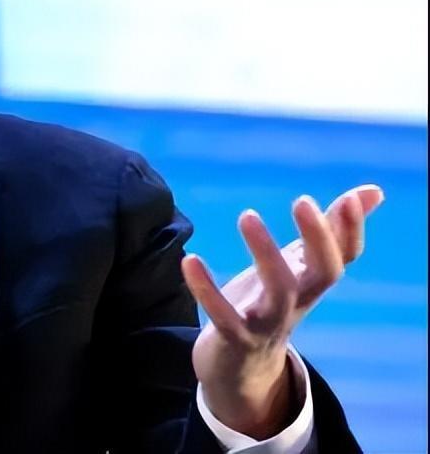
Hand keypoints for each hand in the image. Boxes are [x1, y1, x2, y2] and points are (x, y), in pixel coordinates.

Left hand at [181, 184, 382, 438]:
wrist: (240, 369)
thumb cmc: (270, 304)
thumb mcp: (299, 267)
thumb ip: (329, 231)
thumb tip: (372, 191)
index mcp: (312, 283)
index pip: (343, 258)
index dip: (350, 231)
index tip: (348, 198)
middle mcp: (298, 302)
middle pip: (324, 274)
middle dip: (319, 239)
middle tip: (303, 200)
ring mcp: (268, 322)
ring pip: (278, 291)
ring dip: (266, 254)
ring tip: (248, 215)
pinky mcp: (235, 337)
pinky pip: (223, 315)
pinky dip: (207, 290)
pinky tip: (190, 259)